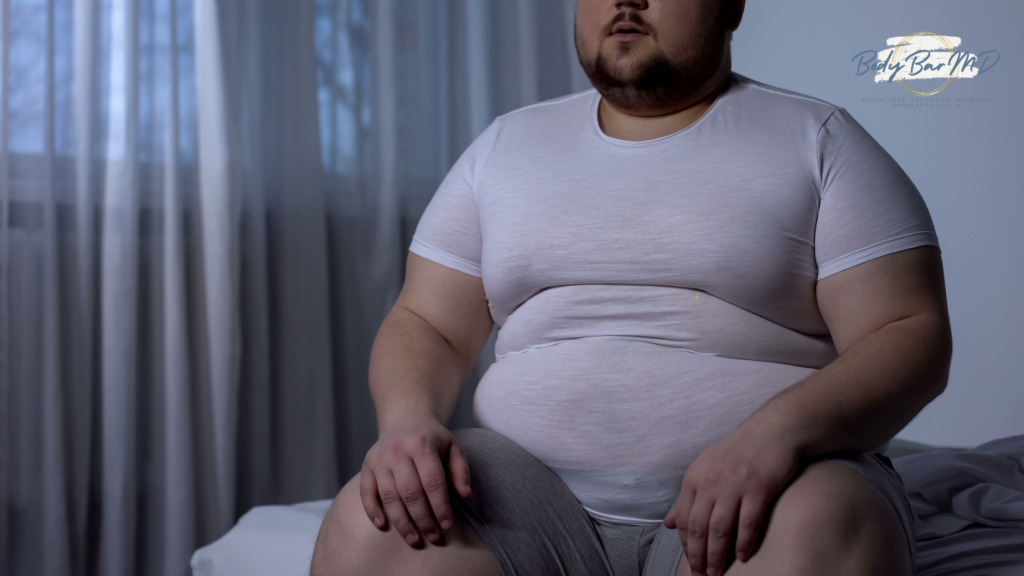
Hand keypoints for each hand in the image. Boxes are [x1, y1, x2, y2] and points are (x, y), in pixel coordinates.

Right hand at [360, 416, 472, 547]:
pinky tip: (384, 526)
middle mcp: (397, 451)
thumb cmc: (432, 439)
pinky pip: (366, 493)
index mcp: (421, 444)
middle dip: (423, 519)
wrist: (405, 419)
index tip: (447, 525)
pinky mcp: (366, 466)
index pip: (433, 481)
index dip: (440, 506)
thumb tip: (466, 495)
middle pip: (411, 493)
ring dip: (402, 522)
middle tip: (434, 537)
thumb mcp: (453, 446)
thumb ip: (461, 470)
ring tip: (414, 540)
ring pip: (389, 497)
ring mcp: (379, 459)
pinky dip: (373, 511)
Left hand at [663, 423, 801, 575]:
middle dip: (698, 556)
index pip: (684, 519)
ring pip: (720, 530)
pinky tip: (742, 557)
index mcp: (694, 477)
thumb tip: (669, 523)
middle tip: (701, 575)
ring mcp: (734, 486)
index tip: (690, 560)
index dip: (685, 544)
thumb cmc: (738, 453)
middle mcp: (710, 482)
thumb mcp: (705, 469)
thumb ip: (687, 497)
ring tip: (716, 572)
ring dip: (717, 556)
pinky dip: (743, 544)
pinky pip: (748, 524)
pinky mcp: (758, 489)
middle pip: (699, 528)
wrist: (772, 431)